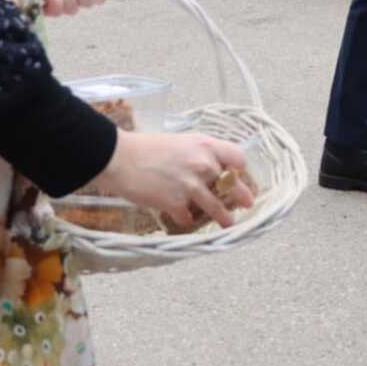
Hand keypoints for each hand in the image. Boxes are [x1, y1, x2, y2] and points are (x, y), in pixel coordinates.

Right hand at [91, 131, 254, 229]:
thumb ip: (197, 153)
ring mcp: (191, 186)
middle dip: (242, 196)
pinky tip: (183, 218)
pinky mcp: (176, 204)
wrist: (119, 158)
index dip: (240, 168)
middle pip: (232, 185)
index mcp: (205, 145)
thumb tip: (207, 167)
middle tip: (247, 203)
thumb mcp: (179, 142)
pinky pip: (189, 217)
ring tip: (228, 223)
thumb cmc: (145, 147)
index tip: (239, 174)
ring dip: (224, 217)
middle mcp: (203, 165)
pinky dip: (186, 219)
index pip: (237, 157)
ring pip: (216, 207)